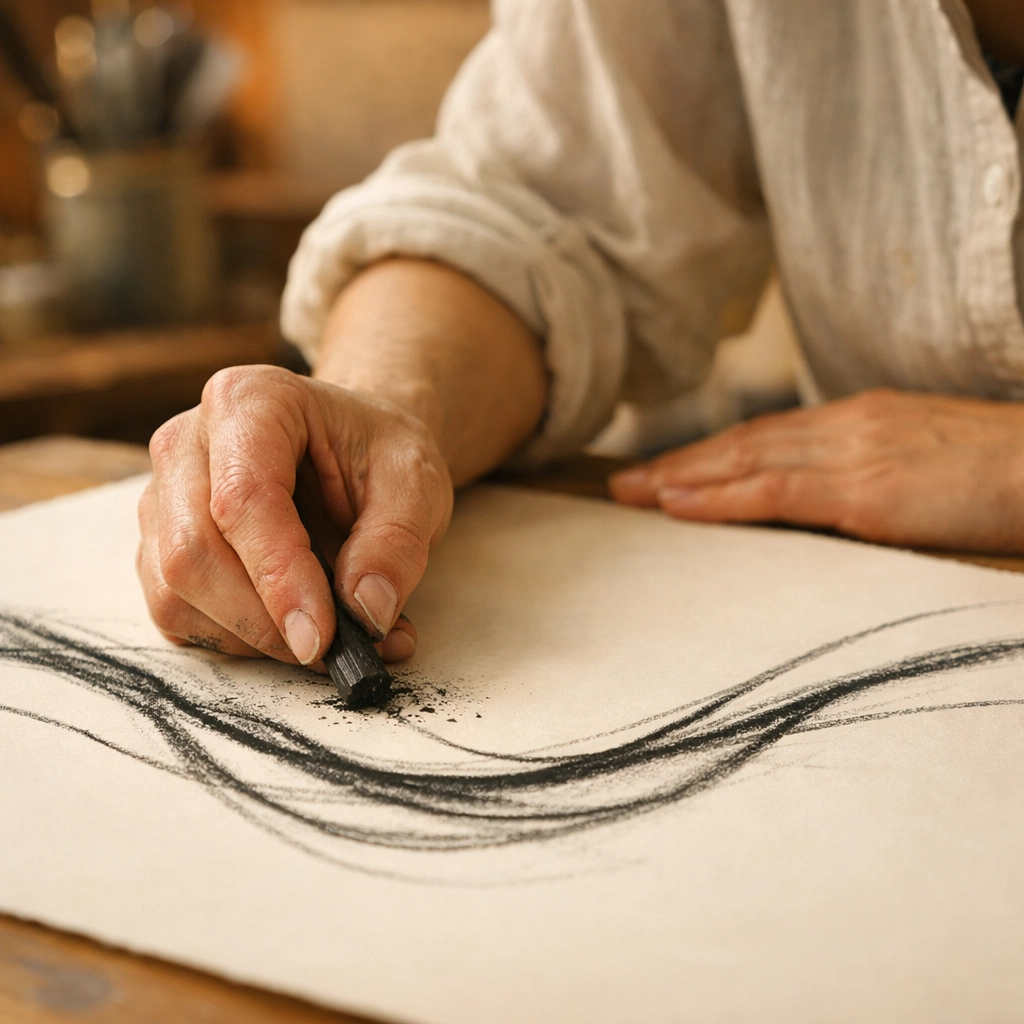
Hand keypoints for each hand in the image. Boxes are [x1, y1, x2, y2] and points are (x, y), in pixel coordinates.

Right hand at [137, 365, 451, 664]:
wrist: (353, 449)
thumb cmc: (378, 455)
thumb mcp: (416, 483)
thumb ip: (397, 543)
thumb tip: (367, 610)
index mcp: (249, 401)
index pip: (243, 499)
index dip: (280, 577)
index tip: (321, 636)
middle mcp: (187, 443)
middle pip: (193, 553)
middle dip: (265, 621)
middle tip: (338, 648)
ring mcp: (163, 497)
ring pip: (175, 593)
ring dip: (255, 638)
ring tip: (333, 635)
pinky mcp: (160, 546)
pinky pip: (176, 613)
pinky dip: (237, 640)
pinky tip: (293, 627)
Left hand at [609, 389, 1023, 553]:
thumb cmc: (1010, 473)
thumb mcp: (930, 462)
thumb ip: (877, 473)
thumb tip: (839, 501)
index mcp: (863, 419)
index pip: (769, 435)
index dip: (713, 452)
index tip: (672, 470)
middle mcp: (848, 427)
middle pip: (744, 443)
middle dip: (680, 463)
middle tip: (626, 483)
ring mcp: (855, 455)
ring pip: (745, 462)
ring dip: (682, 479)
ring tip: (632, 495)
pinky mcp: (867, 492)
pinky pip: (774, 492)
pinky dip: (720, 498)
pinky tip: (678, 506)